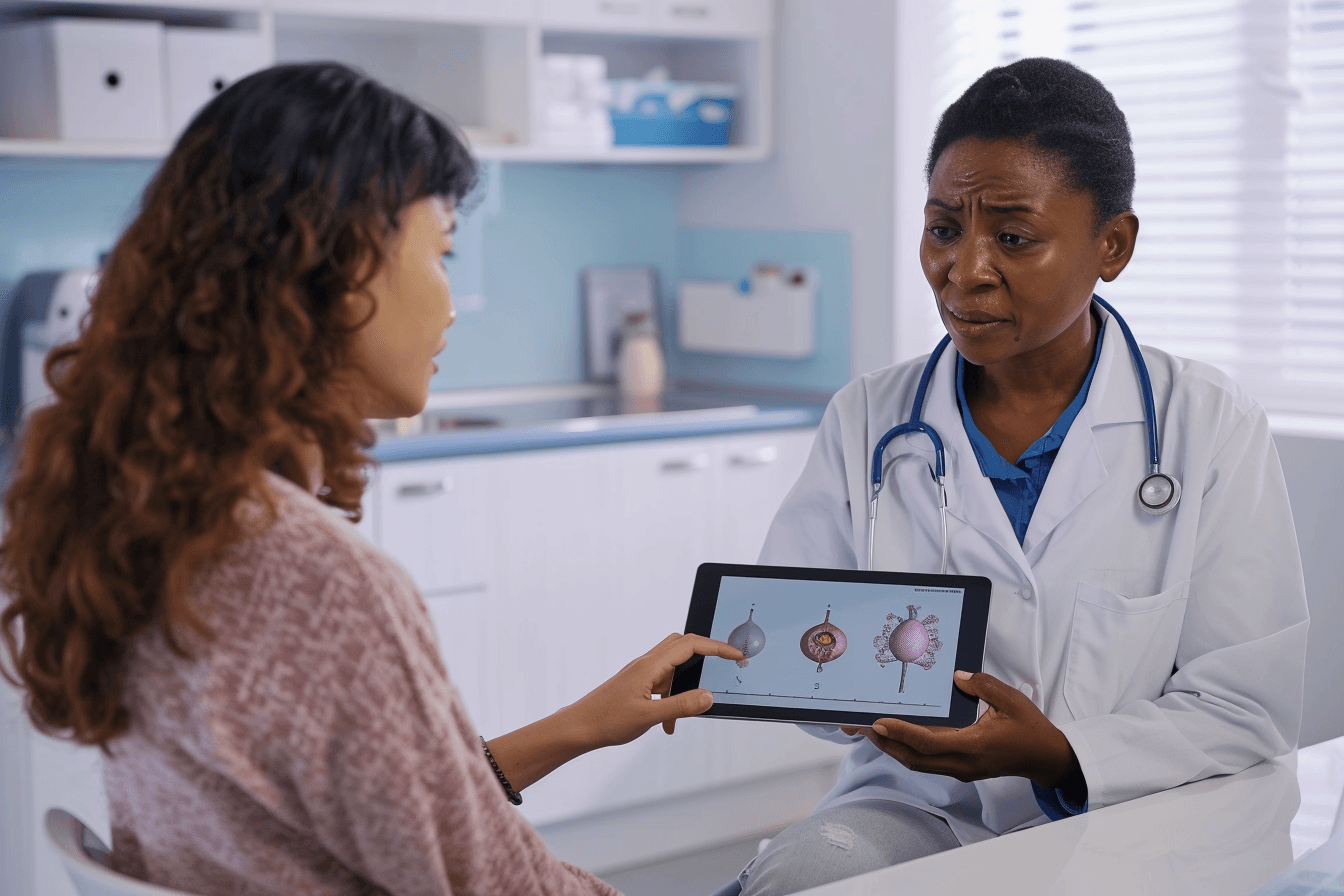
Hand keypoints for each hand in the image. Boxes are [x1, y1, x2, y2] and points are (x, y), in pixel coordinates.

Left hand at [564, 633, 743, 747]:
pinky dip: (673, 699)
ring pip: (674, 667)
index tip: (736, 654)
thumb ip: (681, 706)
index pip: (690, 645)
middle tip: (724, 667)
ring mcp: (642, 674)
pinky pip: (664, 684)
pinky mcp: (638, 685)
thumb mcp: (648, 716)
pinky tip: (668, 724)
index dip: (717, 647)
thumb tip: (708, 697)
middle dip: (706, 653)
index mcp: (650, 665)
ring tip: (691, 710)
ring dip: (687, 685)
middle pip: (683, 645)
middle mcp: (647, 664)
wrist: (578, 727)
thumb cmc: (606, 720)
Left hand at [863, 671, 1081, 791]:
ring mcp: (960, 769)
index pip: (928, 742)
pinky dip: (908, 749)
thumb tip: (957, 676)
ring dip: (893, 748)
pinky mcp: (961, 767)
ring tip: (870, 731)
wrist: (1046, 758)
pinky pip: (928, 761)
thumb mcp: (1011, 700)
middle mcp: (962, 763)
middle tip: (859, 727)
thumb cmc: (1030, 730)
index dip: (901, 733)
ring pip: (918, 762)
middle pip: (914, 758)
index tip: (878, 722)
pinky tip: (897, 736)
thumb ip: (982, 685)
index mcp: (973, 747)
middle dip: (885, 743)